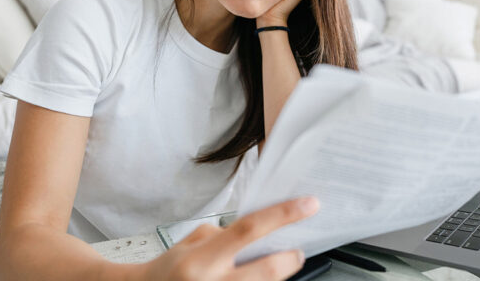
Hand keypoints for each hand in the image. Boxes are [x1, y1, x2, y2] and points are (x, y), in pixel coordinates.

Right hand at [132, 197, 319, 280]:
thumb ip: (226, 235)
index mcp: (202, 258)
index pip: (249, 230)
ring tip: (279, 265)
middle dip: (289, 260)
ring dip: (277, 275)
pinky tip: (261, 275)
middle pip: (267, 271)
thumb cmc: (170, 269)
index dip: (283, 215)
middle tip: (297, 252)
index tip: (308, 205)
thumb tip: (261, 230)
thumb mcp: (192, 242)